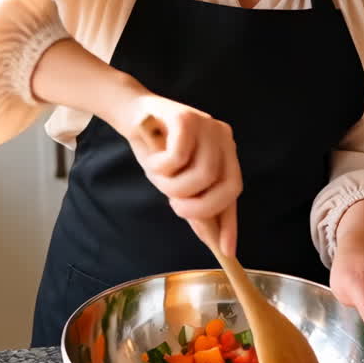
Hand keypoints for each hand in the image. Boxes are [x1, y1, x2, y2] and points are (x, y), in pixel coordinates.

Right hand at [123, 95, 242, 257]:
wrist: (130, 112)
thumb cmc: (155, 148)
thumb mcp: (176, 180)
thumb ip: (195, 201)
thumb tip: (212, 239)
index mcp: (225, 151)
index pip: (233, 190)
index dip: (230, 223)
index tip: (226, 250)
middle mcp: (222, 137)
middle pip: (226, 186)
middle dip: (198, 207)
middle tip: (174, 206)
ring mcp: (207, 125)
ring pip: (202, 175)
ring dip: (173, 186)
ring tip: (158, 176)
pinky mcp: (185, 117)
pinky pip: (178, 158)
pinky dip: (161, 166)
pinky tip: (154, 159)